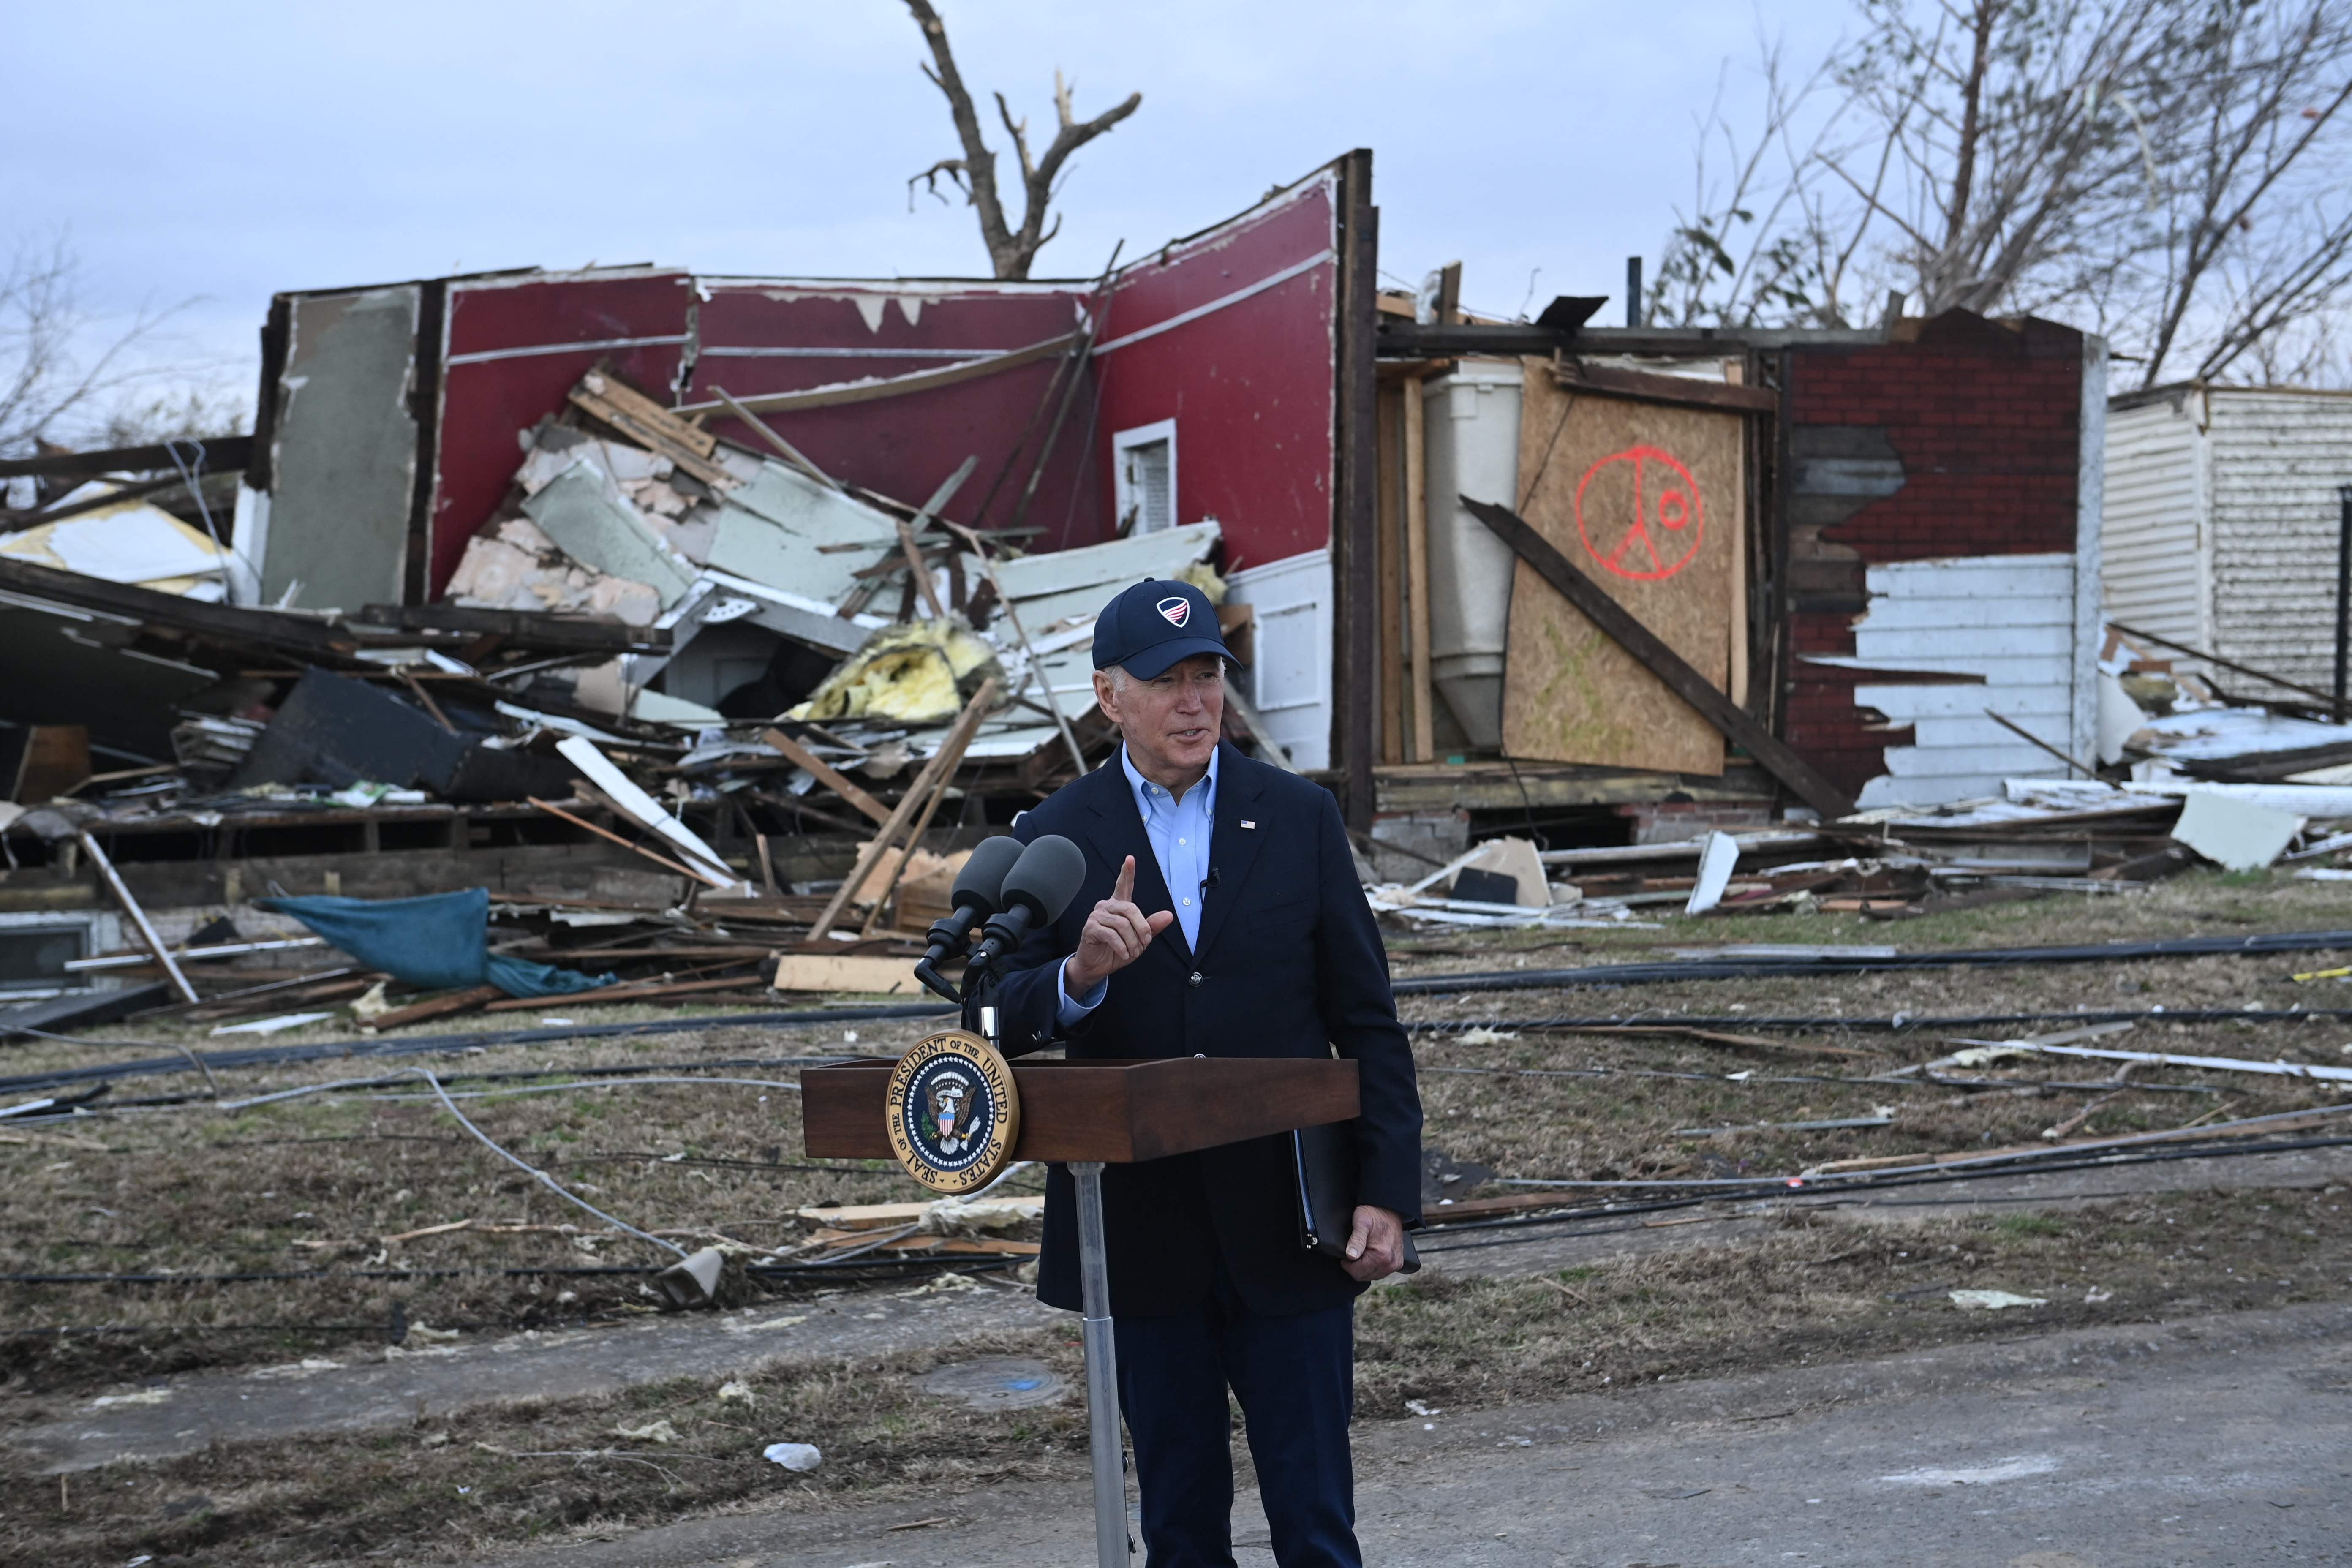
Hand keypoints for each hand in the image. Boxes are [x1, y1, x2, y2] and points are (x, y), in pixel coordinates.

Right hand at [1064, 855, 1174, 994]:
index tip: (1130, 859)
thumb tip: (1169, 915)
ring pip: (1122, 923)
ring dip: (1132, 941)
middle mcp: (1106, 906)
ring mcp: (1097, 916)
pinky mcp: (1090, 928)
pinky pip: (1111, 935)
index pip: (1123, 885)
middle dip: (1142, 927)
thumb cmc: (1117, 951)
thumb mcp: (1139, 940)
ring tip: (1133, 952)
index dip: (1127, 872)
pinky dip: (1121, 947)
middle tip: (1145, 942)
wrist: (1097, 967)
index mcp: (1119, 906)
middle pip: (1131, 909)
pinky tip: (1124, 954)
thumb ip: (1152, 927)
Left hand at [1342, 1204, 1405, 1281]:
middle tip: (1356, 1249)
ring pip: (1372, 1276)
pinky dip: (1373, 1266)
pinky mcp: (1397, 1263)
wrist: (1389, 1210)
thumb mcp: (1360, 1222)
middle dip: (1356, 1266)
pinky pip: (1380, 1272)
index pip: (1357, 1273)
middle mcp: (1390, 1263)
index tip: (1348, 1251)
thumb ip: (1356, 1240)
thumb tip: (1351, 1256)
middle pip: (1364, 1276)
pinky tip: (1372, 1254)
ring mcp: (1395, 1265)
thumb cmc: (1374, 1214)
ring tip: (1364, 1250)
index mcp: (1381, 1256)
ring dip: (1365, 1266)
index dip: (1347, 1263)